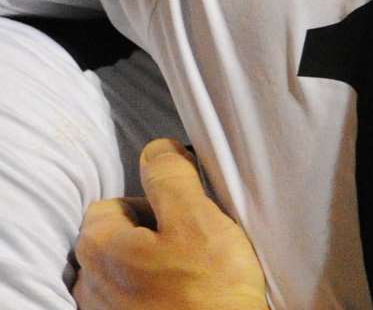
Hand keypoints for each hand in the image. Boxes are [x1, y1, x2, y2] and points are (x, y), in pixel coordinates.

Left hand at [71, 139, 268, 309]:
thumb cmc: (210, 292)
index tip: (187, 218)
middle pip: (118, 238)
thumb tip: (157, 150)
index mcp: (99, 246)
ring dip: (153, 268)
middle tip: (194, 246)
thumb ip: (171, 177)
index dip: (155, 204)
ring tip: (191, 276)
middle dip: (153, 236)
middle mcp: (90, 282)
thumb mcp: (197, 218)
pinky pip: (134, 301)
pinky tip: (181, 300)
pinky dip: (154, 296)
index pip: (115, 203)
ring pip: (126, 272)